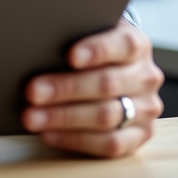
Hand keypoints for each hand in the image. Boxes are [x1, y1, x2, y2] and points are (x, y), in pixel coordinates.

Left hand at [22, 20, 163, 156]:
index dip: (98, 50)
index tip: (70, 56)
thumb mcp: (85, 33)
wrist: (111, 68)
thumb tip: (37, 46)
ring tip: (32, 117)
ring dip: (64, 118)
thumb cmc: (88, 48)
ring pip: (106, 116)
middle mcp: (146, 77)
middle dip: (66, 88)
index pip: (124, 45)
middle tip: (32, 91)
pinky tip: (48, 134)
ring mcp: (145, 109)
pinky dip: (75, 140)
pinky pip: (109, 144)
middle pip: (107, 84)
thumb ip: (71, 36)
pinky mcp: (139, 136)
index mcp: (136, 45)